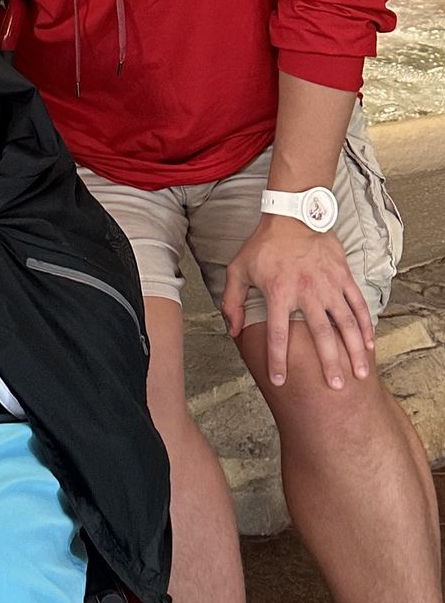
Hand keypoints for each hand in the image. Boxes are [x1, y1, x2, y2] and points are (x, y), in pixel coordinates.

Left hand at [221, 217, 373, 388]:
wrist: (293, 215)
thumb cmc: (264, 245)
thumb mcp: (238, 270)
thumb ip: (232, 302)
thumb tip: (233, 330)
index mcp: (279, 293)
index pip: (278, 334)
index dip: (277, 360)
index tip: (279, 380)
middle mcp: (307, 292)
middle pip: (320, 335)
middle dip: (329, 363)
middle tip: (336, 387)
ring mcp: (329, 285)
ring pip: (346, 323)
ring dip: (354, 350)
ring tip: (359, 373)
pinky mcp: (343, 277)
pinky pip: (358, 304)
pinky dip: (365, 325)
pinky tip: (370, 344)